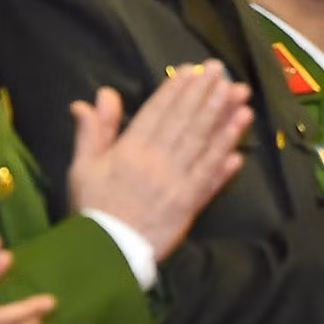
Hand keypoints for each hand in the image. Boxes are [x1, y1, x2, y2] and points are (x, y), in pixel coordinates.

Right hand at [65, 62, 253, 260]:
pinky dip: (225, 162)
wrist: (104, 253)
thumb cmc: (93, 208)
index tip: (192, 70)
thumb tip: (100, 95)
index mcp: (130, 151)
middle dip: (205, 94)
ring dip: (223, 120)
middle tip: (221, 71)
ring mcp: (176, 184)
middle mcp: (156, 163)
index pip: (158, 112)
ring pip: (203, 145)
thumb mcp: (83, 166)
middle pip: (185, 122)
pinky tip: (240, 146)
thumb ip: (94, 130)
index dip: (176, 89)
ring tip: (240, 98)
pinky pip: (210, 180)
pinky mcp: (189, 205)